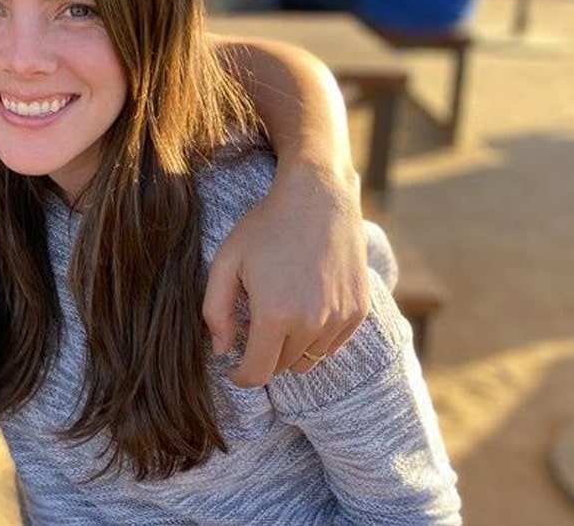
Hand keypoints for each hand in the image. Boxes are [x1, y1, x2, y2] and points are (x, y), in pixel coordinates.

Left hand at [202, 159, 368, 386]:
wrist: (317, 196)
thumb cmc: (266, 226)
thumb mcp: (226, 262)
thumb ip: (216, 311)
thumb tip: (221, 350)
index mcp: (274, 315)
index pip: (257, 373)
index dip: (241, 377)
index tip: (233, 369)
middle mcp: (311, 323)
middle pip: (282, 367)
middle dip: (264, 354)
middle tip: (255, 323)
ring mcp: (339, 318)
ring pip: (308, 359)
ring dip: (290, 348)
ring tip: (280, 313)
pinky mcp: (358, 311)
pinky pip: (332, 345)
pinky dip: (316, 337)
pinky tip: (305, 307)